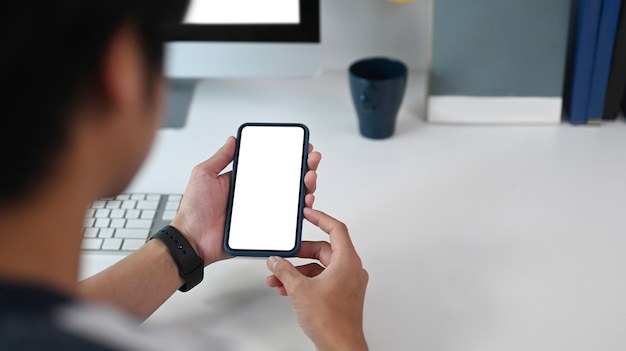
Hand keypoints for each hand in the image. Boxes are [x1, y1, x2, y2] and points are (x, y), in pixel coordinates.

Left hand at [171, 136, 321, 265]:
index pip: (271, 166)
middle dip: (304, 169)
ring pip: (291, 200)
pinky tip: (305, 203)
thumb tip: (232, 140)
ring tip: (309, 179)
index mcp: (244, 182)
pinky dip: (299, 214)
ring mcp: (261, 212)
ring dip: (306, 188)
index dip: (288, 157)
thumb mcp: (204, 175)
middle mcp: (256, 196)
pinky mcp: (264, 229)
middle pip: (287, 181)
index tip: (301, 147)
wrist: (192, 241)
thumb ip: (220, 158)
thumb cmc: (194, 211)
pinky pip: (286, 223)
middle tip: (311, 161)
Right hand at [266, 208, 368, 350]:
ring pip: (320, 267)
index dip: (320, 218)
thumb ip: (285, 270)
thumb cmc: (332, 321)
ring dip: (298, 271)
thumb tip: (276, 261)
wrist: (340, 347)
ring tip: (279, 277)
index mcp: (347, 261)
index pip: (336, 229)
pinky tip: (288, 288)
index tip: (308, 212)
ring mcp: (348, 283)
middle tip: (284, 254)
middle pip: (324, 249)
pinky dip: (306, 281)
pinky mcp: (342, 295)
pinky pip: (322, 280)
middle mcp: (351, 270)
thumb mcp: (299, 289)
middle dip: (300, 253)